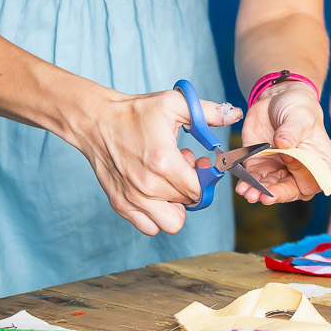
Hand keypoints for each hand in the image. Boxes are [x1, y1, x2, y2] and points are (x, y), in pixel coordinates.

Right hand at [75, 87, 239, 234]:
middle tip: (181, 168)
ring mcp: (133, 198)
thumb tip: (235, 114)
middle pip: (188, 205)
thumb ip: (209, 112)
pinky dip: (156, 216)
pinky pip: (149, 227)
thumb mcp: (175, 103)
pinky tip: (154, 192)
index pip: (199, 189)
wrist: (96, 121)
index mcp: (163, 162)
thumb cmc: (135, 112)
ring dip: (176, 206)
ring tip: (168, 183)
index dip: (204, 177)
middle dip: (191, 188)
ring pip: (171, 223)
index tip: (197, 161)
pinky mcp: (120, 205)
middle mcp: (148, 185)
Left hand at [237, 78, 330, 203]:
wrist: (277, 99)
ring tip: (249, 193)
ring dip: (258, 192)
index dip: (301, 178)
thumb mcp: (300, 117)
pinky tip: (242, 187)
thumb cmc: (298, 108)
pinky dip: (247, 184)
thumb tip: (284, 143)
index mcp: (321, 165)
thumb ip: (292, 132)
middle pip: (290, 190)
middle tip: (263, 195)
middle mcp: (301, 173)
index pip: (313, 182)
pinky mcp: (261, 167)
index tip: (290, 165)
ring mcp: (280, 172)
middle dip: (274, 194)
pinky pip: (253, 180)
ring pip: (269, 189)